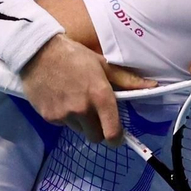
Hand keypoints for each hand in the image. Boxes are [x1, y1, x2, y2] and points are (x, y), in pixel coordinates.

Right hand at [20, 35, 138, 145]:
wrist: (38, 52)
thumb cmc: (74, 56)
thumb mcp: (102, 64)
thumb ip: (126, 80)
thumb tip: (152, 86)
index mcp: (99, 96)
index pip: (112, 132)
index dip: (117, 138)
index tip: (117, 136)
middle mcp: (82, 109)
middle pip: (96, 137)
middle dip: (99, 129)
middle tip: (95, 114)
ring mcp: (64, 115)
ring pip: (79, 131)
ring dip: (81, 122)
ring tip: (75, 100)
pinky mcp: (48, 117)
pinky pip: (63, 125)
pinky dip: (65, 117)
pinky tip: (61, 99)